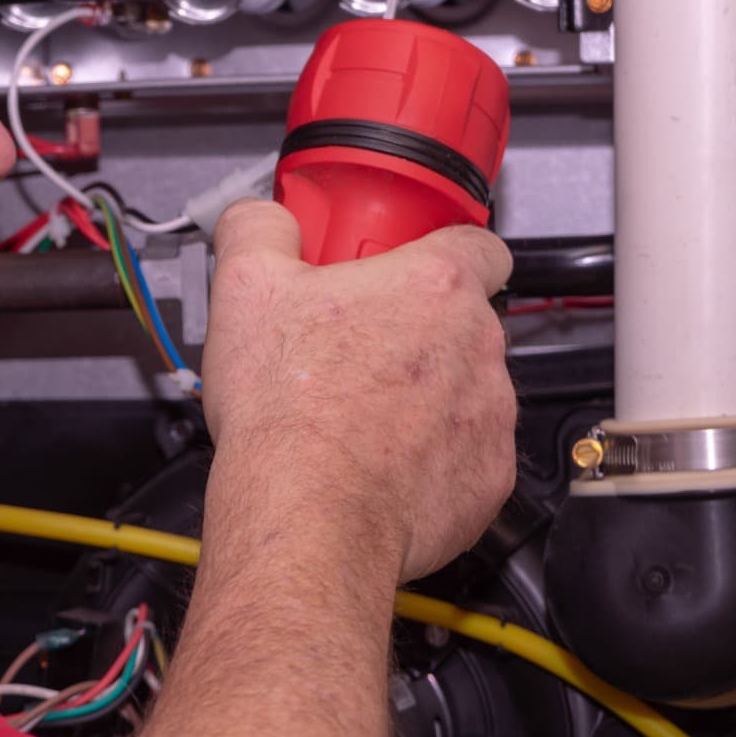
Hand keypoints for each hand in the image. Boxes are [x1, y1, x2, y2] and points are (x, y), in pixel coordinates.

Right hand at [200, 199, 516, 580]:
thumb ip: (259, 229)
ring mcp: (490, 417)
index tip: (405, 268)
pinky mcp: (488, 480)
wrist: (308, 518)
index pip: (478, 242)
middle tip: (354, 351)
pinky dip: (433, 458)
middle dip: (417, 333)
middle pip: (464, 322)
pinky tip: (379, 462)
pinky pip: (468, 455)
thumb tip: (262, 218)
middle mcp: (478, 347)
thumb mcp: (244, 287)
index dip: (443, 251)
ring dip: (426, 397)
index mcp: (435, 286)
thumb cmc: (289, 414)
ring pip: (467, 390)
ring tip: (357, 415)